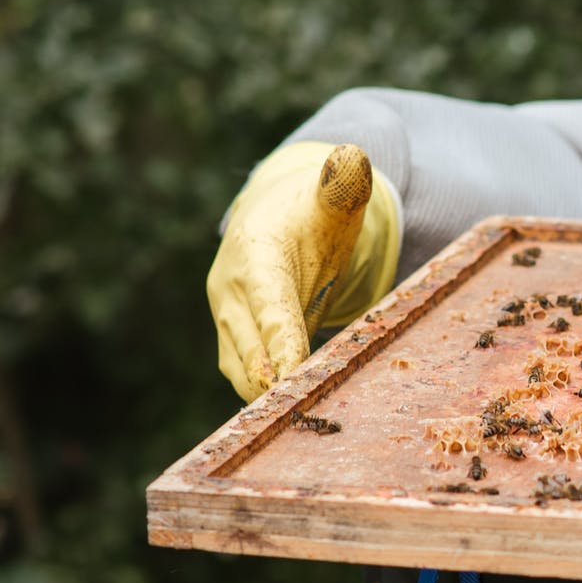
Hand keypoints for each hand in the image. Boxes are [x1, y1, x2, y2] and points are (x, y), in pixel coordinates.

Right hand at [208, 142, 399, 401]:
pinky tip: (298, 417)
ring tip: (303, 423)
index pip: (267, 303)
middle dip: (274, 382)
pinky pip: (250, 378)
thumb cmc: (313, 210)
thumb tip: (351, 160)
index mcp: (255, 255)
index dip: (279, 339)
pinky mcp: (238, 343)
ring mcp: (229, 320)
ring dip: (269, 398)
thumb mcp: (334, 194)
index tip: (292, 374)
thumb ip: (344, 182)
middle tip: (307, 413)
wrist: (276, 219)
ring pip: (242, 371)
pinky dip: (270, 398)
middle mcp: (231, 291)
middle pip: (248, 349)